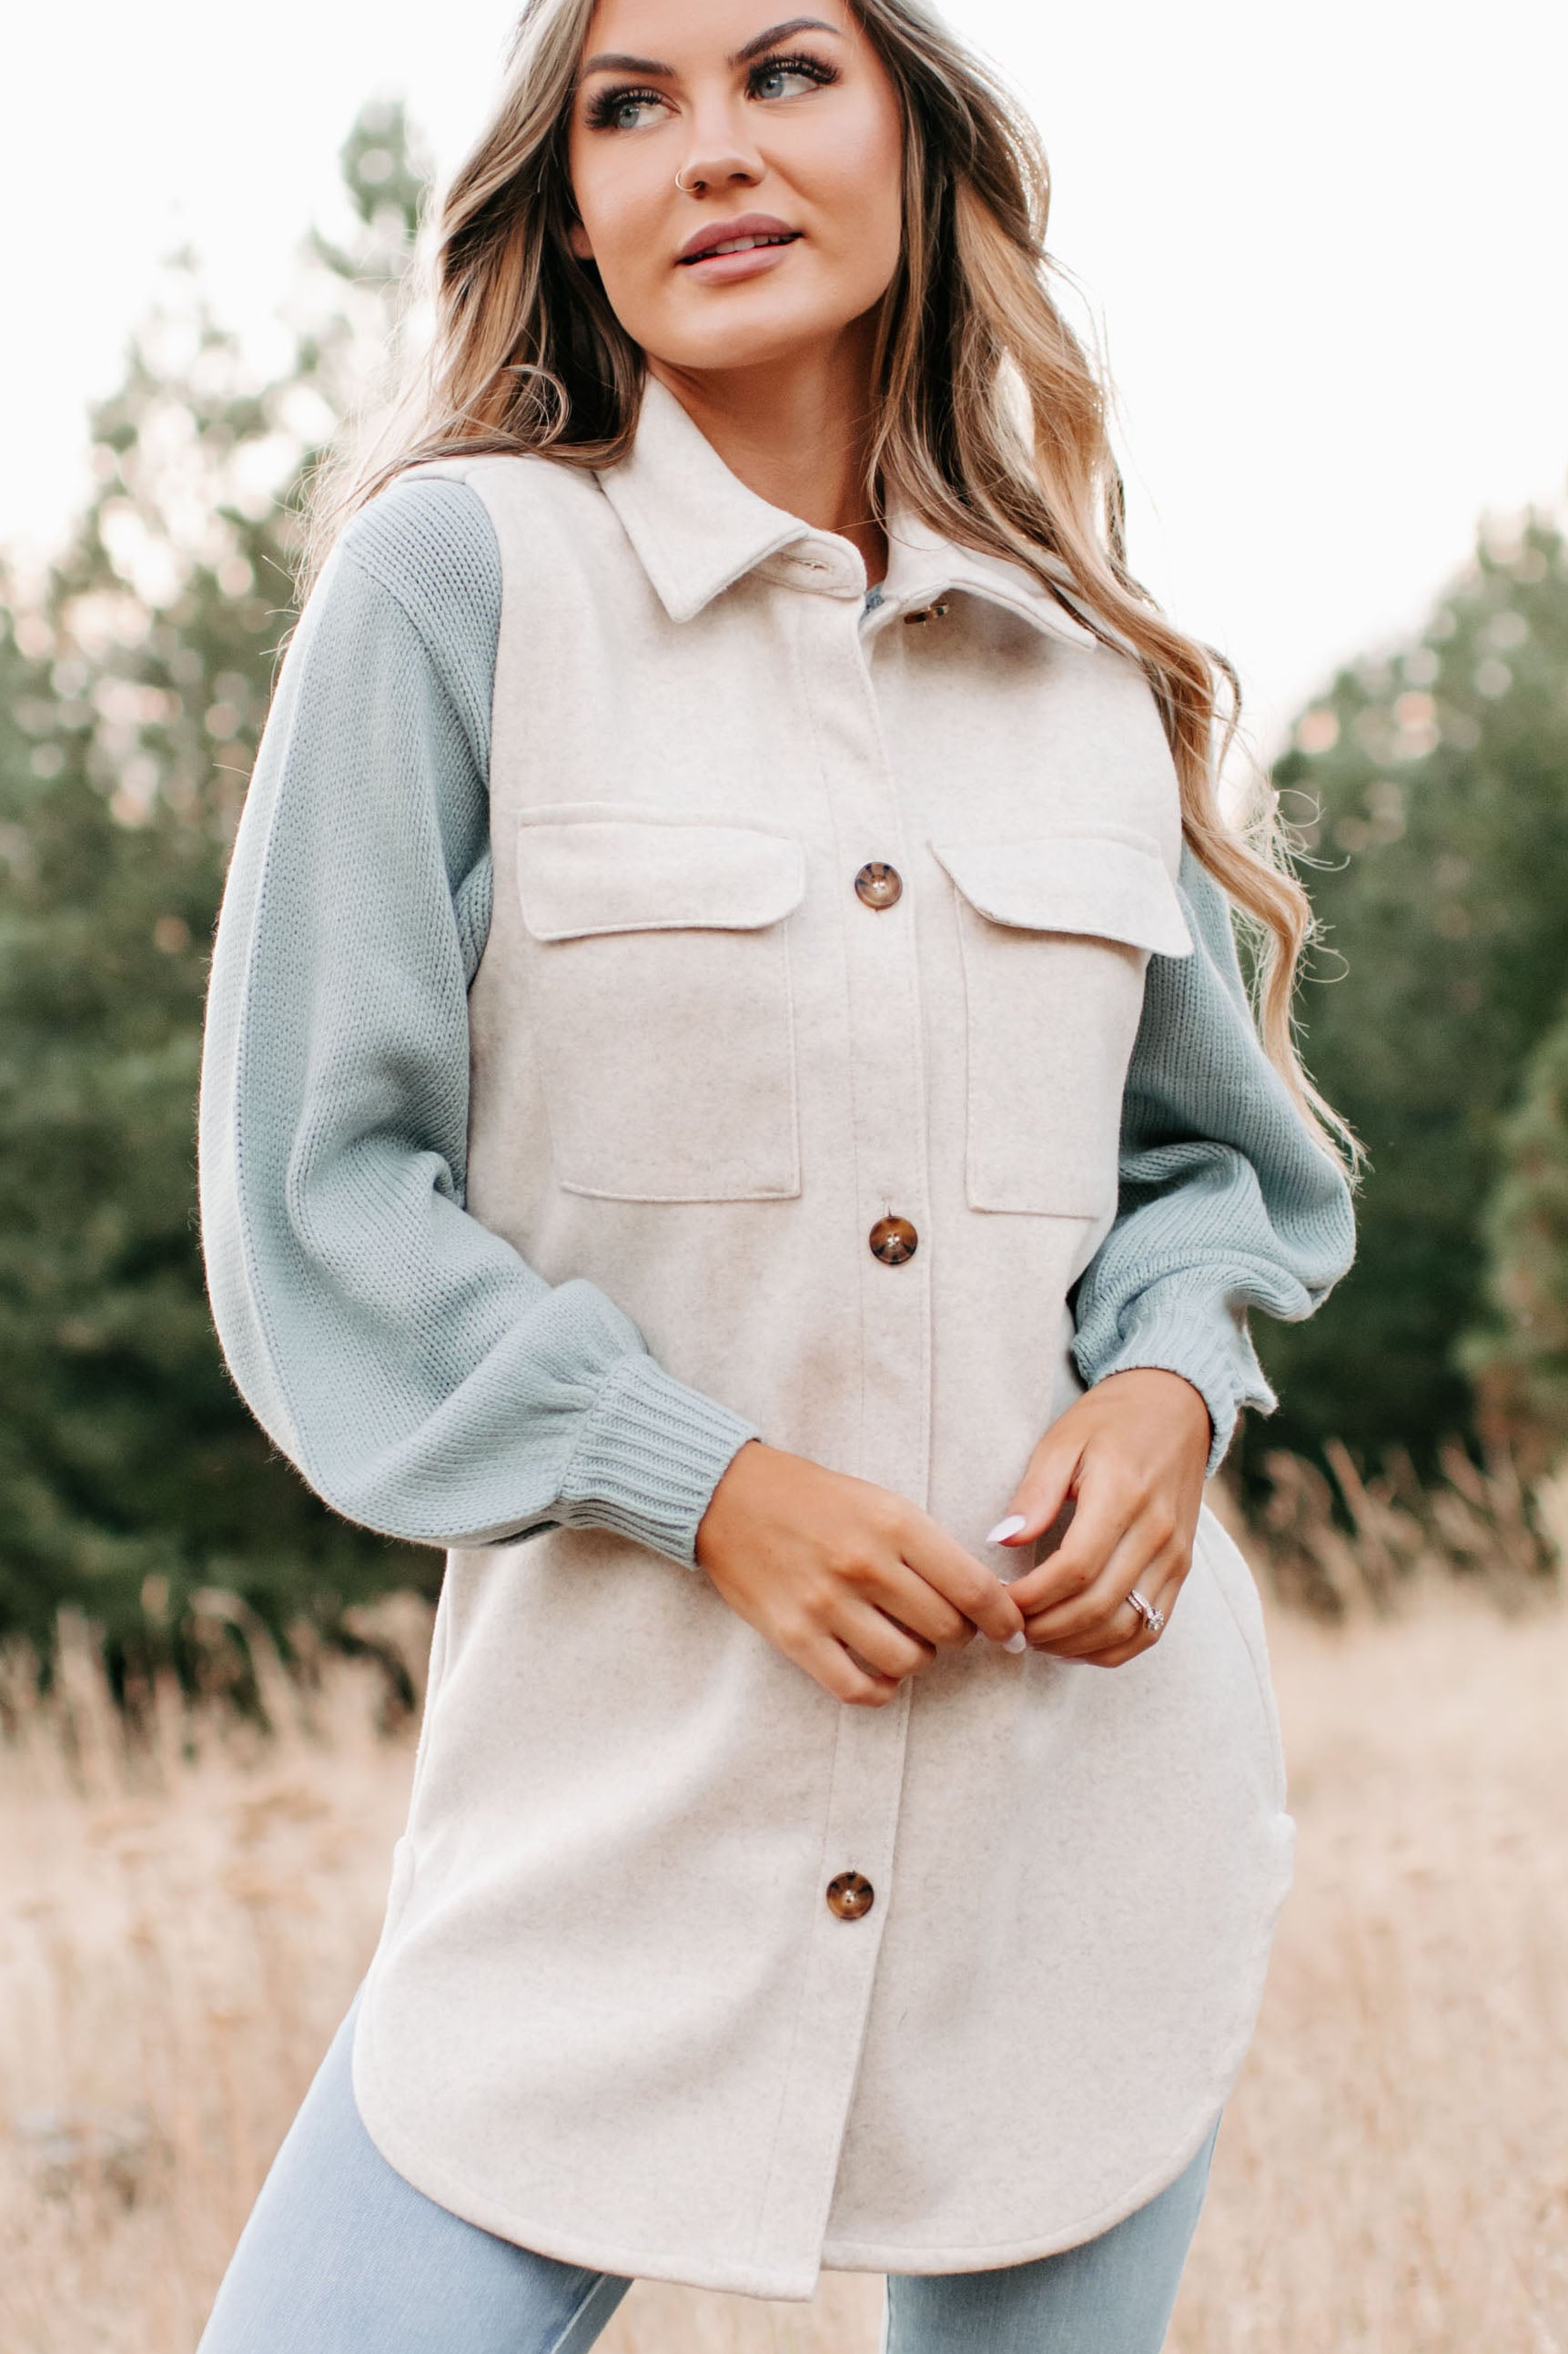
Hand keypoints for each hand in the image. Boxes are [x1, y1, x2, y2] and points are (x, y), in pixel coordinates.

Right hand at [695, 1441, 1024, 1706]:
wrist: (729, 1496)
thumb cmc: (815, 1499)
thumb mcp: (881, 1503)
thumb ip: (929, 1549)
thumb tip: (982, 1603)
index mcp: (895, 1524)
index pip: (975, 1588)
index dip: (1004, 1620)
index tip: (1011, 1632)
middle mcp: (865, 1564)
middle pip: (948, 1630)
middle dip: (959, 1636)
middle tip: (947, 1627)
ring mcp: (827, 1603)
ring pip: (909, 1662)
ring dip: (919, 1660)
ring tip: (907, 1641)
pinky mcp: (794, 1636)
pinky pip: (857, 1689)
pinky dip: (881, 1691)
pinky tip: (881, 1674)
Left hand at [988, 1371, 1211, 1665]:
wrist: (1175, 1408)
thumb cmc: (1110, 1421)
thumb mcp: (1062, 1440)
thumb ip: (1034, 1493)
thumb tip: (1001, 1540)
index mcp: (1123, 1495)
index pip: (1075, 1569)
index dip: (1033, 1597)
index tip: (1000, 1600)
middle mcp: (1157, 1532)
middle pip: (1099, 1606)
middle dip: (1047, 1628)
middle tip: (1009, 1627)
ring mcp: (1175, 1555)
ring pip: (1127, 1627)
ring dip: (1076, 1644)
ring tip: (1036, 1638)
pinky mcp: (1182, 1569)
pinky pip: (1151, 1628)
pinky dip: (1111, 1648)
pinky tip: (1075, 1643)